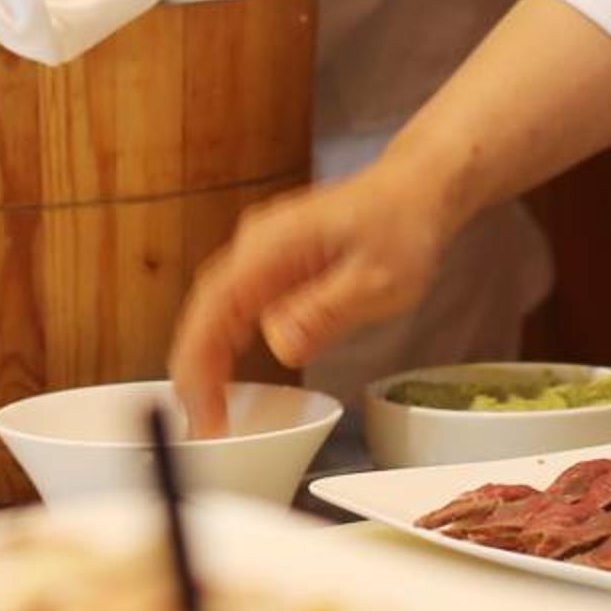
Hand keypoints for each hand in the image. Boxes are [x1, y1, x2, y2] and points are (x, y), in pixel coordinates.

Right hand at [168, 159, 458, 434]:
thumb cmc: (403, 229)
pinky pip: (236, 302)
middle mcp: (256, 243)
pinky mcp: (272, 260)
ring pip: (216, 306)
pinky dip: (224, 340)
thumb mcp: (377, 281)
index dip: (199, 361)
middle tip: (200, 422)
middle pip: (206, 308)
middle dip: (194, 366)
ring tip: (206, 407)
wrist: (417, 188)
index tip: (200, 410)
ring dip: (205, 356)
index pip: (216, 306)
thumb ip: (326, 312)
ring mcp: (261, 249)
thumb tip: (278, 346)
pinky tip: (226, 370)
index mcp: (274, 245)